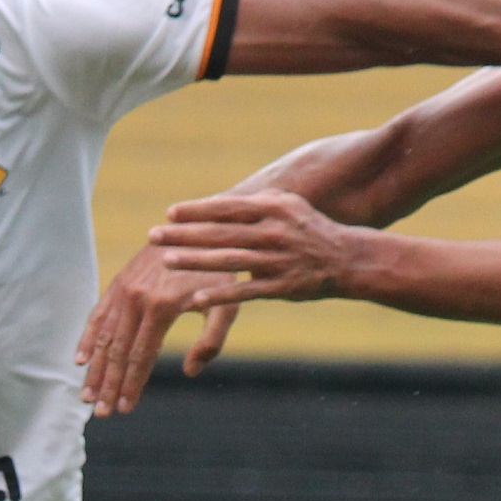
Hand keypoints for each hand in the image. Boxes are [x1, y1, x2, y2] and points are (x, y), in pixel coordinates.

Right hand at [76, 245, 242, 415]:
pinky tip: (80, 360)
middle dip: (108, 386)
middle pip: (117, 353)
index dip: (131, 386)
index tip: (124, 409)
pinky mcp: (119, 282)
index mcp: (161, 308)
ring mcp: (124, 290)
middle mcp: (136, 299)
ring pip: (104, 337)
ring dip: (94, 369)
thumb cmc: (219, 270)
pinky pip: (98, 314)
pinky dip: (88, 338)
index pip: (141, 357)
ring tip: (86, 396)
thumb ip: (212, 341)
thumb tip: (188, 371)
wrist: (199, 228)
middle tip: (101, 414)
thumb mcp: (227, 304)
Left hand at [146, 189, 371, 307]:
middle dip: (184, 234)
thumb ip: (254, 204)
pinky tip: (196, 299)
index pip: (227, 207)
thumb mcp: (287, 205)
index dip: (198, 210)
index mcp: (273, 208)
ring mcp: (277, 260)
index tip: (170, 213)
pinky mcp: (281, 287)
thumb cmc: (309, 229)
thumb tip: (218, 201)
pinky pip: (246, 292)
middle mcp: (274, 231)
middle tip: (153, 234)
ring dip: (194, 261)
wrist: (347, 259)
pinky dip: (220, 295)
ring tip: (166, 261)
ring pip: (228, 261)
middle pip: (220, 233)